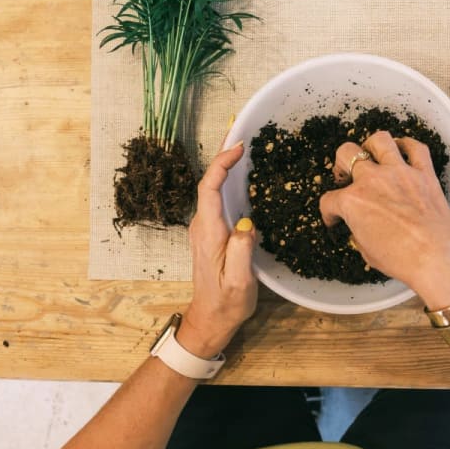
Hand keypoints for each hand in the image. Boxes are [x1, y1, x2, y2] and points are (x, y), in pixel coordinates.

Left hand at [178, 142, 256, 358]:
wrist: (210, 319)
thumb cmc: (226, 303)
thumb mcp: (239, 282)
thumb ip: (241, 252)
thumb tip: (247, 224)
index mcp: (208, 232)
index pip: (209, 188)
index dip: (221, 164)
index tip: (239, 147)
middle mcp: (202, 225)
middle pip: (209, 181)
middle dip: (223, 154)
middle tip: (240, 129)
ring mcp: (205, 227)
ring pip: (212, 187)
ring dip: (224, 164)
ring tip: (243, 144)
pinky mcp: (211, 231)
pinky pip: (216, 197)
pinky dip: (226, 179)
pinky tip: (240, 173)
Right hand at [319, 131, 449, 308]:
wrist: (436, 257)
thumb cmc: (402, 259)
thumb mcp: (367, 252)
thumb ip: (359, 232)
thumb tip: (361, 227)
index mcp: (353, 202)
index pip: (329, 200)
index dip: (329, 212)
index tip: (334, 218)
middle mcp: (372, 180)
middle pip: (346, 154)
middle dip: (341, 163)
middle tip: (346, 175)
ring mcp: (399, 172)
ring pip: (380, 140)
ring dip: (371, 145)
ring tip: (372, 155)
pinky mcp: (424, 173)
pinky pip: (416, 148)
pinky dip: (408, 145)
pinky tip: (403, 150)